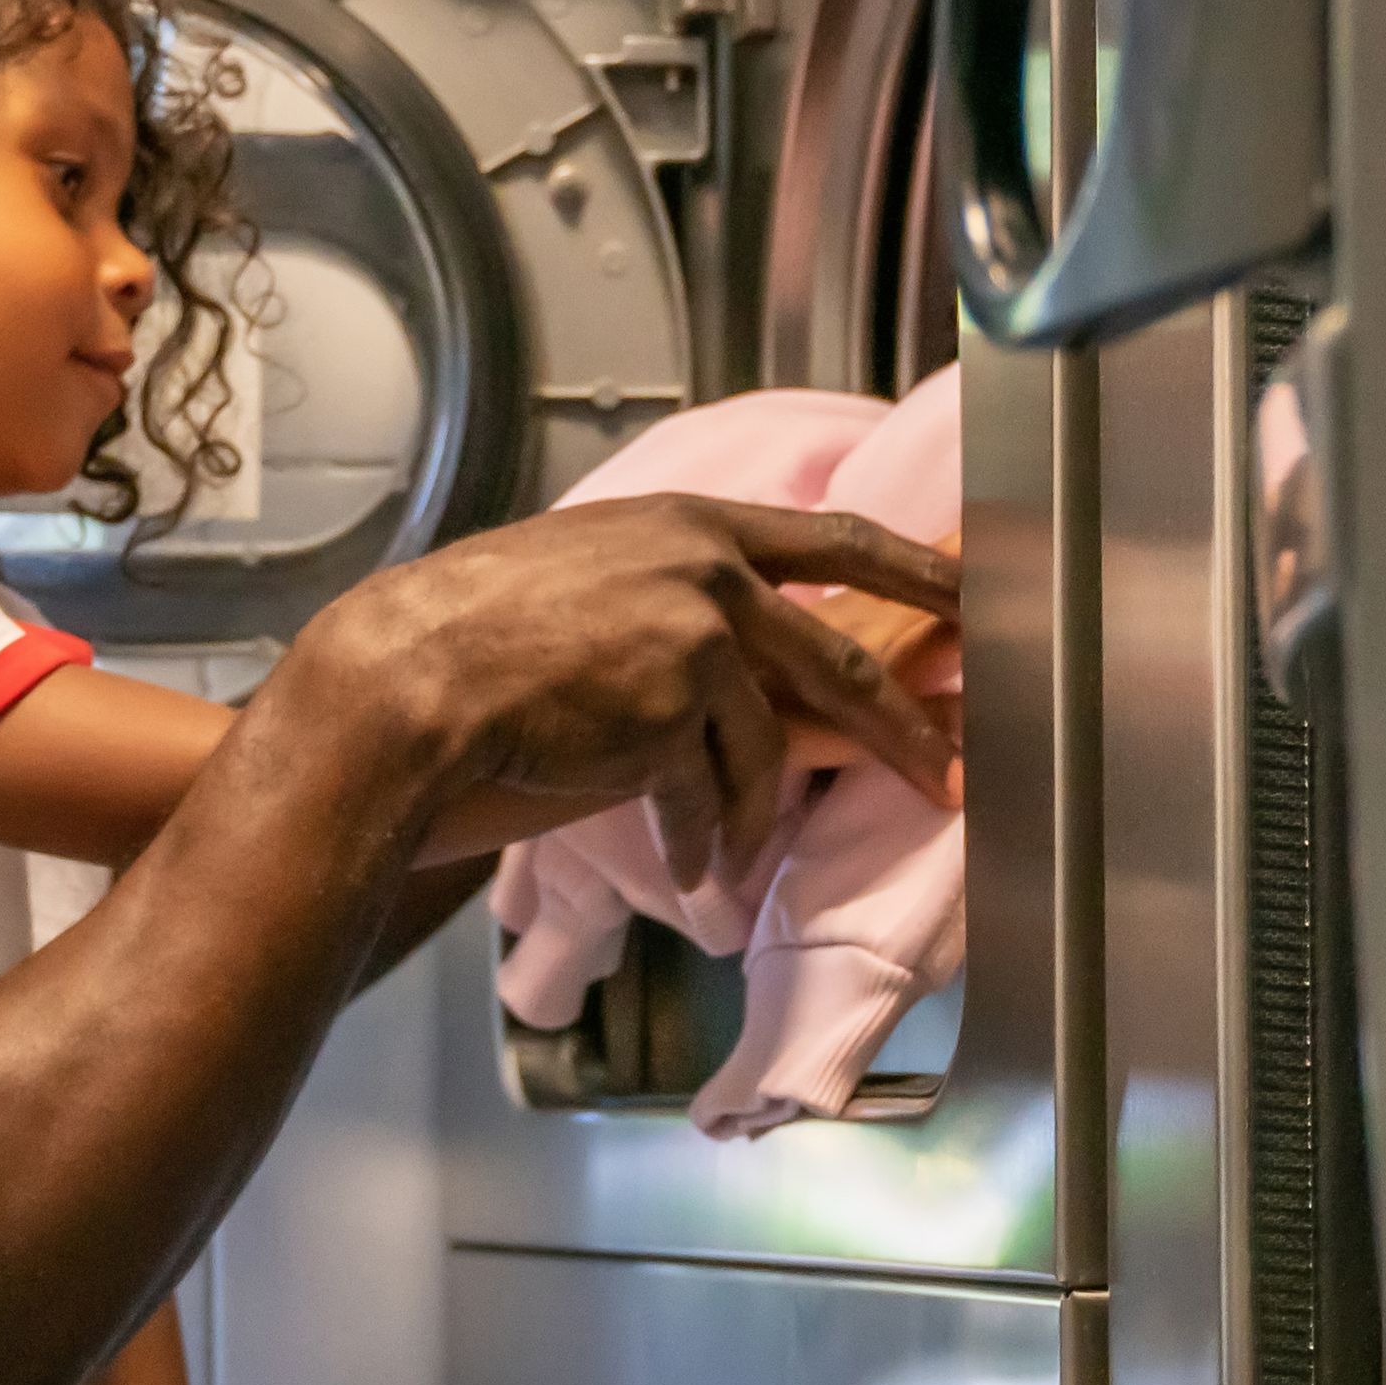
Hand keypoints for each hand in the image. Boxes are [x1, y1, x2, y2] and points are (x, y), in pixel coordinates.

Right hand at [291, 491, 959, 895]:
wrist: (410, 676)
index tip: (975, 600)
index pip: (841, 539)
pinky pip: (705, 797)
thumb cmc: (477, 631)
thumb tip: (745, 656)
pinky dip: (697, 840)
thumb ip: (677, 596)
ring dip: (751, 815)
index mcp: (693, 522)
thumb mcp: (595, 577)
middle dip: (902, 728)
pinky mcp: (668, 712)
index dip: (919, 572)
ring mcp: (693, 638)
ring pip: (764, 749)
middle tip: (944, 774)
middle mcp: (707, 569)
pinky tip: (685, 862)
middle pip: (843, 659)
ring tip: (731, 853)